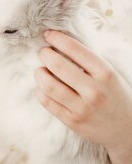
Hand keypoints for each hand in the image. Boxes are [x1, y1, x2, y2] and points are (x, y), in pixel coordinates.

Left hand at [33, 30, 131, 155]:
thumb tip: (61, 42)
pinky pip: (47, 102)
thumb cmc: (115, 95)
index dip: (57, 38)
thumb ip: (89, 60)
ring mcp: (82, 108)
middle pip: (57, 65)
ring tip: (41, 70)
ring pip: (48, 85)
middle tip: (44, 52)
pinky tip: (43, 87)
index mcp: (105, 73)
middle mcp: (94, 90)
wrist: (126, 129)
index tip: (49, 34)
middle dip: (45, 54)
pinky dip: (40, 91)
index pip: (75, 49)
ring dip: (39, 73)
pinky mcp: (72, 122)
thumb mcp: (110, 74)